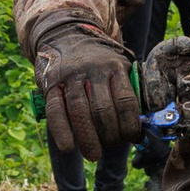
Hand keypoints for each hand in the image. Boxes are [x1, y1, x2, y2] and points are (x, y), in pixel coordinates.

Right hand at [33, 21, 139, 160]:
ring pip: (80, 112)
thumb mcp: (117, 67)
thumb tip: (138, 129)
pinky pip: (55, 110)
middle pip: (103, 110)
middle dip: (109, 135)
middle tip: (110, 147)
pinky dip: (62, 131)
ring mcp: (71, 76)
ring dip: (88, 139)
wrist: (66, 36)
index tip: (131, 138)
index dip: (130, 125)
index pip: (125, 101)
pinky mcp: (51, 83)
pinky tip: (68, 147)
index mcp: (115, 67)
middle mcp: (93, 70)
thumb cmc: (98, 62)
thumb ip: (125, 91)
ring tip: (94, 154)